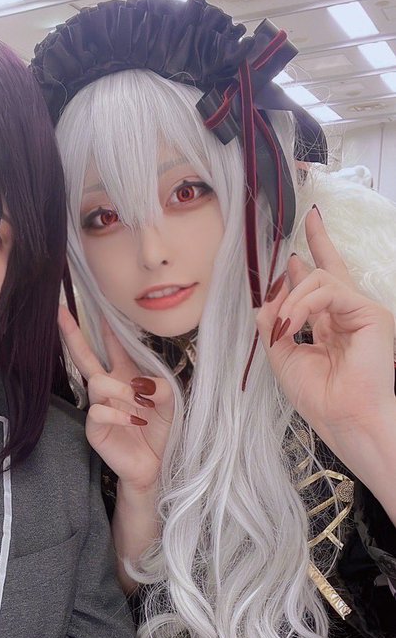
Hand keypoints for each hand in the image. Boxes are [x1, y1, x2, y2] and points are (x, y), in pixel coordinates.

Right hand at [58, 306, 173, 493]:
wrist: (155, 466)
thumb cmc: (160, 433)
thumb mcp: (171, 405)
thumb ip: (162, 387)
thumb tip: (142, 383)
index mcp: (127, 377)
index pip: (114, 347)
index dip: (107, 328)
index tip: (99, 305)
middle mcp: (109, 389)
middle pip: (85, 356)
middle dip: (73, 334)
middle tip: (60, 313)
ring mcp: (99, 407)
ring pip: (97, 382)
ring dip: (120, 390)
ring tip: (139, 403)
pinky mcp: (95, 428)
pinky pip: (99, 411)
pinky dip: (119, 414)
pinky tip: (135, 423)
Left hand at [257, 207, 395, 459]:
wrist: (346, 419)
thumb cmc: (321, 399)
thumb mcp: (284, 357)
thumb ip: (273, 324)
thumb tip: (268, 294)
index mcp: (330, 329)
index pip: (319, 290)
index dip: (308, 266)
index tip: (293, 251)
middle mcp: (347, 317)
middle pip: (332, 269)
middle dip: (319, 242)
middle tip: (311, 218)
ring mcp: (360, 312)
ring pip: (319, 280)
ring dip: (292, 299)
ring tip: (283, 326)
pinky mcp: (369, 312)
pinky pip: (328, 291)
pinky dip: (303, 304)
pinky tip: (291, 324)